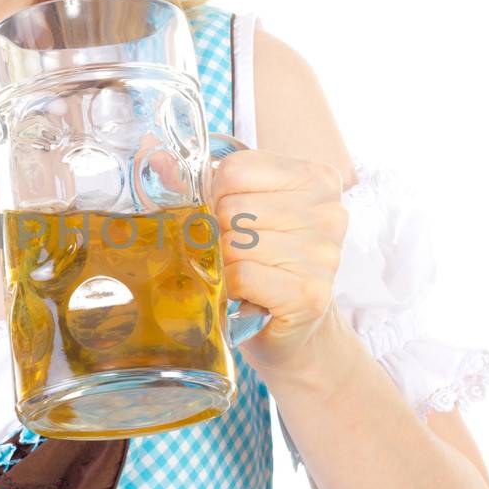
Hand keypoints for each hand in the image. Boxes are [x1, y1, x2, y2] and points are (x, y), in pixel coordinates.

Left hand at [210, 148, 348, 376]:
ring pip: (235, 243)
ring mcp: (323, 254)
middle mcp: (329, 213)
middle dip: (221, 234)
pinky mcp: (309, 293)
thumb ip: (207, 182)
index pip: (236, 169)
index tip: (228, 218)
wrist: (296, 329)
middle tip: (237, 254)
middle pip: (233, 207)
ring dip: (226, 264)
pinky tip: (246, 293)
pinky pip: (242, 275)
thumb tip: (159, 159)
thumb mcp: (246, 212)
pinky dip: (231, 287)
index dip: (216, 196)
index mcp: (317, 179)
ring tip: (244, 274)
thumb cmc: (269, 264)